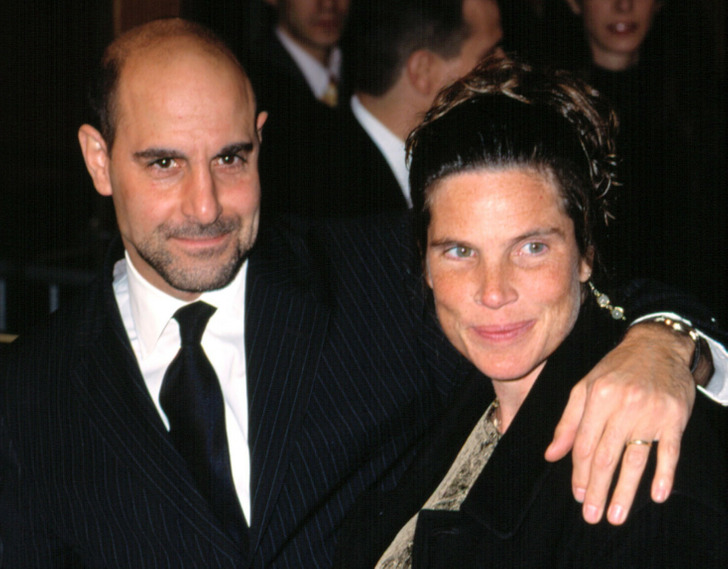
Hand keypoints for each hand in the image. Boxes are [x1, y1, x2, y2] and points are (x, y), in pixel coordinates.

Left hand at [544, 322, 695, 524]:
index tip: (578, 496)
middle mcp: (623, 405)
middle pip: (607, 456)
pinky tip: (656, 495)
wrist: (657, 347)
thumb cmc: (616, 369)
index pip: (585, 444)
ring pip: (635, 458)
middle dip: (598, 489)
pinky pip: (669, 451)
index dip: (580, 473)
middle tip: (592, 515)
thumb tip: (551, 454)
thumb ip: (568, 422)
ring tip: (615, 515)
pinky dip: (664, 474)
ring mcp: (650, 413)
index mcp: (597, 397)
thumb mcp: (584, 388)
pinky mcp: (675, 418)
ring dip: (625, 490)